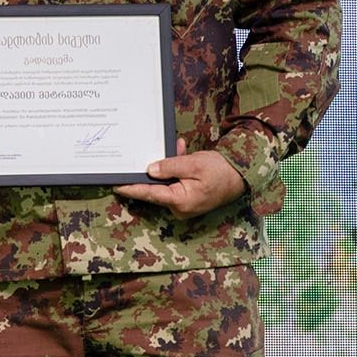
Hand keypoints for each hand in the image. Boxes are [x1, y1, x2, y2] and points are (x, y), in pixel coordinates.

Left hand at [113, 139, 246, 218]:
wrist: (241, 176)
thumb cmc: (220, 171)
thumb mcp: (193, 164)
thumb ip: (170, 166)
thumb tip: (149, 170)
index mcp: (180, 201)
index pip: (149, 194)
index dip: (131, 188)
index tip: (115, 185)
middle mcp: (180, 207)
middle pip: (157, 188)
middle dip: (154, 169)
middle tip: (146, 154)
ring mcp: (184, 205)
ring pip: (167, 183)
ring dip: (169, 166)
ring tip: (179, 149)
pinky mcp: (188, 199)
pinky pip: (176, 183)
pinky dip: (177, 169)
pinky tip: (182, 151)